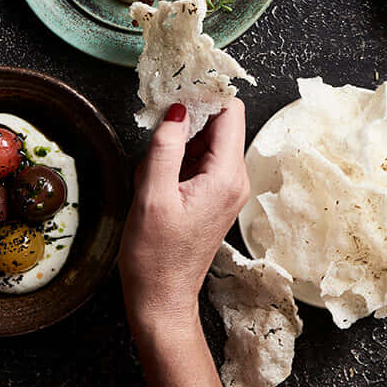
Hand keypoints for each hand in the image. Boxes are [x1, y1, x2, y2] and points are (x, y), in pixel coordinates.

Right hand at [119, 100, 249, 335]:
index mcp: (226, 176)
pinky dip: (181, 157)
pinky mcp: (216, 197)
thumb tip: (177, 109)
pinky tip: (157, 178)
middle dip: (189, 117)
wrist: (162, 300)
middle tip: (155, 125)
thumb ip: (165, 147)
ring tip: (153, 165)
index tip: (177, 86)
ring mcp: (228, 189)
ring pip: (209, 141)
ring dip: (181, 140)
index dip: (206, 93)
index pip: (231, 111)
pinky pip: (203, 161)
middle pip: (221, 123)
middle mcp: (235, 179)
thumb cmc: (155, 257)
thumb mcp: (151, 196)